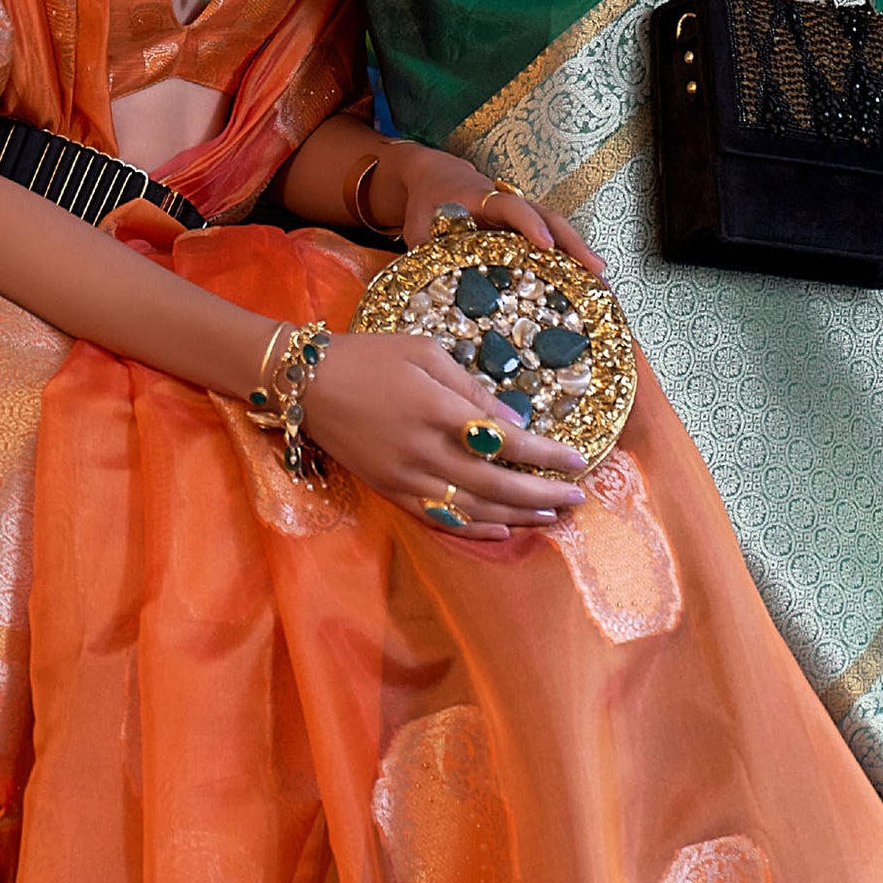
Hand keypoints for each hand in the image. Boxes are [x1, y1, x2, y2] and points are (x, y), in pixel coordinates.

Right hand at [301, 332, 589, 540]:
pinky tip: (503, 530)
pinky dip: (476, 530)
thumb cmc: (369, 356)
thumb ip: (470, 388)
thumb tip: (515, 419)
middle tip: (577, 495)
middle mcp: (424, 452)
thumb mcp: (424, 352)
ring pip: (474, 510)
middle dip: (542, 492)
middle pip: (497, 485)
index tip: (577, 458)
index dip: (545, 454)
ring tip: (551, 515)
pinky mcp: (390, 492)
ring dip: (518, 516)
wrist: (305, 383)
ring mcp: (406, 479)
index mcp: (436, 411)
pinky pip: (441, 519)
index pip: (505, 441)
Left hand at [374, 142, 605, 275]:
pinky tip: (588, 285)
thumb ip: (427, 253)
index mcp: (481, 198)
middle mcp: (509, 203)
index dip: (528, 223)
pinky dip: (571, 258)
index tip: (546, 243)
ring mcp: (521, 213)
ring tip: (604, 285)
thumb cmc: (427, 205)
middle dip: (574, 243)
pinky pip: (553, 239)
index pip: (510, 207)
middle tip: (597, 270)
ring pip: (557, 228)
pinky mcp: (526, 226)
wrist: (435, 175)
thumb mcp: (420, 228)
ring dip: (580, 253)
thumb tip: (428, 290)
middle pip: (548, 217)